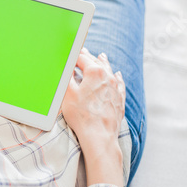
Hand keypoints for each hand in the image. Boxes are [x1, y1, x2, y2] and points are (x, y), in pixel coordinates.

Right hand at [62, 48, 125, 186]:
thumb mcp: (67, 93)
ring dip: (103, 63)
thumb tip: (67, 67)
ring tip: (101, 56)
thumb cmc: (81, 115)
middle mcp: (109, 77)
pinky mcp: (119, 100)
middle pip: (96, 62)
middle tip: (82, 51)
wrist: (99, 136)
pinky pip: (119, 84)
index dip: (73, 54)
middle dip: (88, 56)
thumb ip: (67, 77)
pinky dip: (116, 77)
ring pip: (110, 71)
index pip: (82, 58)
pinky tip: (117, 75)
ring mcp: (116, 89)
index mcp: (95, 72)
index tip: (68, 52)